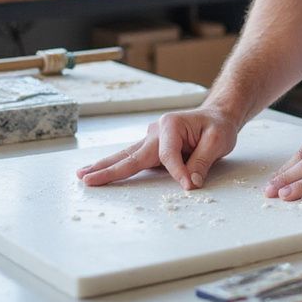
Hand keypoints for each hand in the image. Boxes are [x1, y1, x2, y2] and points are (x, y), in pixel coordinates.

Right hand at [76, 108, 237, 190]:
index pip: (169, 155)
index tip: (189, 185)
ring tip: (83, 174)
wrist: (218, 116)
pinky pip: (133, 157)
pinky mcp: (152, 147)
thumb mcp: (218, 141)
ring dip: (105, 166)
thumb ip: (202, 162)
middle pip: (132, 154)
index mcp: (171, 125)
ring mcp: (152, 138)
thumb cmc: (218, 126)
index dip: (178, 172)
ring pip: (126, 155)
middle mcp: (156, 130)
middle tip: (87, 179)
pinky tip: (99, 170)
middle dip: (110, 168)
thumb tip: (189, 183)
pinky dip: (116, 165)